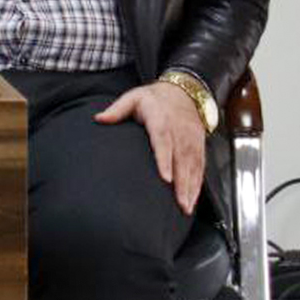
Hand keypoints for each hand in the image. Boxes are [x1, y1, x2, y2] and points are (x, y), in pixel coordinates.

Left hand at [95, 81, 205, 214]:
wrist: (184, 92)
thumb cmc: (153, 98)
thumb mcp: (133, 97)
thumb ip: (117, 109)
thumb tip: (98, 118)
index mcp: (162, 120)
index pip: (164, 142)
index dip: (166, 160)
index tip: (166, 178)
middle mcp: (180, 132)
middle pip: (182, 160)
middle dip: (182, 183)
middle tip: (179, 203)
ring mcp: (191, 140)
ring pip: (193, 166)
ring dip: (191, 188)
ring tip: (186, 208)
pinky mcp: (199, 146)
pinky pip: (200, 167)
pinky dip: (198, 184)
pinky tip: (192, 199)